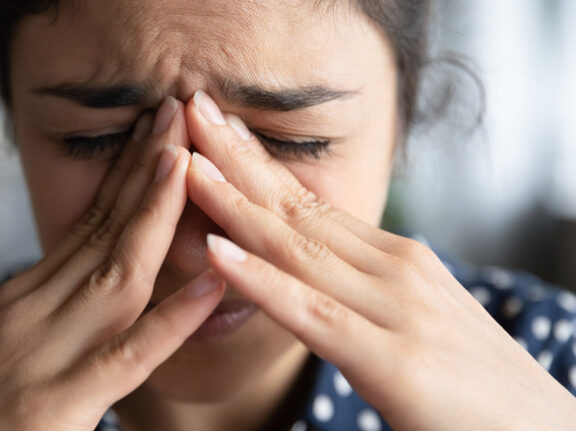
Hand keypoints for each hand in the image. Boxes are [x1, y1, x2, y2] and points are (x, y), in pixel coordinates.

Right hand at [0, 97, 225, 430]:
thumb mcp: (3, 341)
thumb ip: (50, 307)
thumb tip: (95, 275)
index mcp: (24, 295)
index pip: (87, 221)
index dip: (127, 173)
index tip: (158, 130)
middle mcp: (33, 309)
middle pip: (103, 228)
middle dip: (146, 169)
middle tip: (179, 111)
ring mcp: (44, 352)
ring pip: (116, 271)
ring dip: (154, 212)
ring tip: (189, 160)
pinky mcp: (56, 403)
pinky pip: (128, 355)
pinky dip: (172, 319)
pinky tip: (210, 285)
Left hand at [183, 90, 575, 430]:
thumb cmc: (470, 382)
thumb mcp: (410, 317)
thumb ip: (360, 290)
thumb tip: (309, 270)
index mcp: (393, 259)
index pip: (311, 202)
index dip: (257, 164)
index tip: (216, 130)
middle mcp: (393, 268)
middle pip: (296, 208)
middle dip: (236, 159)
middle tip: (190, 112)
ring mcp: (395, 308)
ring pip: (296, 247)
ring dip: (233, 202)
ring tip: (186, 163)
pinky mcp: (393, 360)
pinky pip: (312, 312)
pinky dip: (260, 279)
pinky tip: (215, 251)